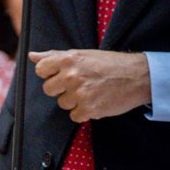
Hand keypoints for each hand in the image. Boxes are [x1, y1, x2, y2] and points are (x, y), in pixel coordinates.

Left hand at [30, 49, 149, 122]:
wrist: (137, 76)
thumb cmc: (109, 63)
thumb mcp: (82, 54)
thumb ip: (54, 56)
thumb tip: (32, 56)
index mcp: (69, 59)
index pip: (41, 70)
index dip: (50, 74)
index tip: (61, 74)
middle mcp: (72, 76)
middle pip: (49, 90)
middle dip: (61, 89)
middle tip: (78, 84)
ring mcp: (80, 93)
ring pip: (62, 104)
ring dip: (74, 101)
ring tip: (90, 91)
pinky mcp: (89, 109)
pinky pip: (75, 116)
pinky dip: (84, 112)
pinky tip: (95, 101)